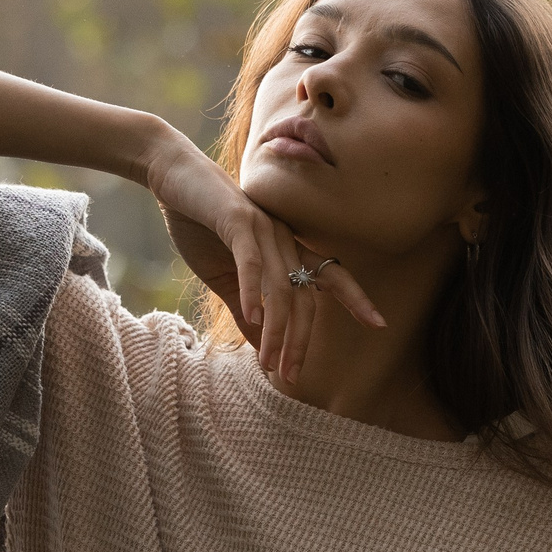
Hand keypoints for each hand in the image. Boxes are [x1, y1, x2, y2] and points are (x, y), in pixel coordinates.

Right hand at [142, 132, 383, 381]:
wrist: (172, 176)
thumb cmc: (201, 225)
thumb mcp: (225, 278)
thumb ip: (246, 310)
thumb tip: (261, 346)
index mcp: (286, 248)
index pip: (329, 276)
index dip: (355, 298)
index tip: (378, 323)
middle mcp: (284, 238)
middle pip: (305, 296)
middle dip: (300, 340)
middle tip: (291, 376)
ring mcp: (263, 228)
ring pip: (282, 287)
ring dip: (277, 328)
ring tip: (269, 362)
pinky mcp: (236, 220)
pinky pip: (252, 261)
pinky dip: (254, 290)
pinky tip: (252, 317)